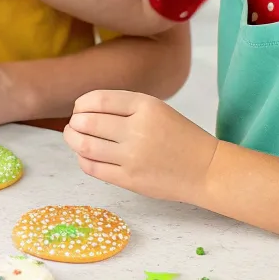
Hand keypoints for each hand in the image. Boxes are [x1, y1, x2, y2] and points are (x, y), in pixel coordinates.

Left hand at [64, 91, 218, 204]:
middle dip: (75, 122)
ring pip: (85, 145)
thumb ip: (124, 106)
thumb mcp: (157, 109)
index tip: (79, 108)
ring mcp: (133, 156)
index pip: (98, 100)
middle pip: (88, 122)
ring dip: (73, 139)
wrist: (206, 169)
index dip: (81, 104)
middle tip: (74, 124)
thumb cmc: (179, 136)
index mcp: (146, 106)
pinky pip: (93, 168)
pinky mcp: (130, 179)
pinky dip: (82, 159)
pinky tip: (85, 156)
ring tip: (73, 137)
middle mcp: (138, 129)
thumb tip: (83, 110)